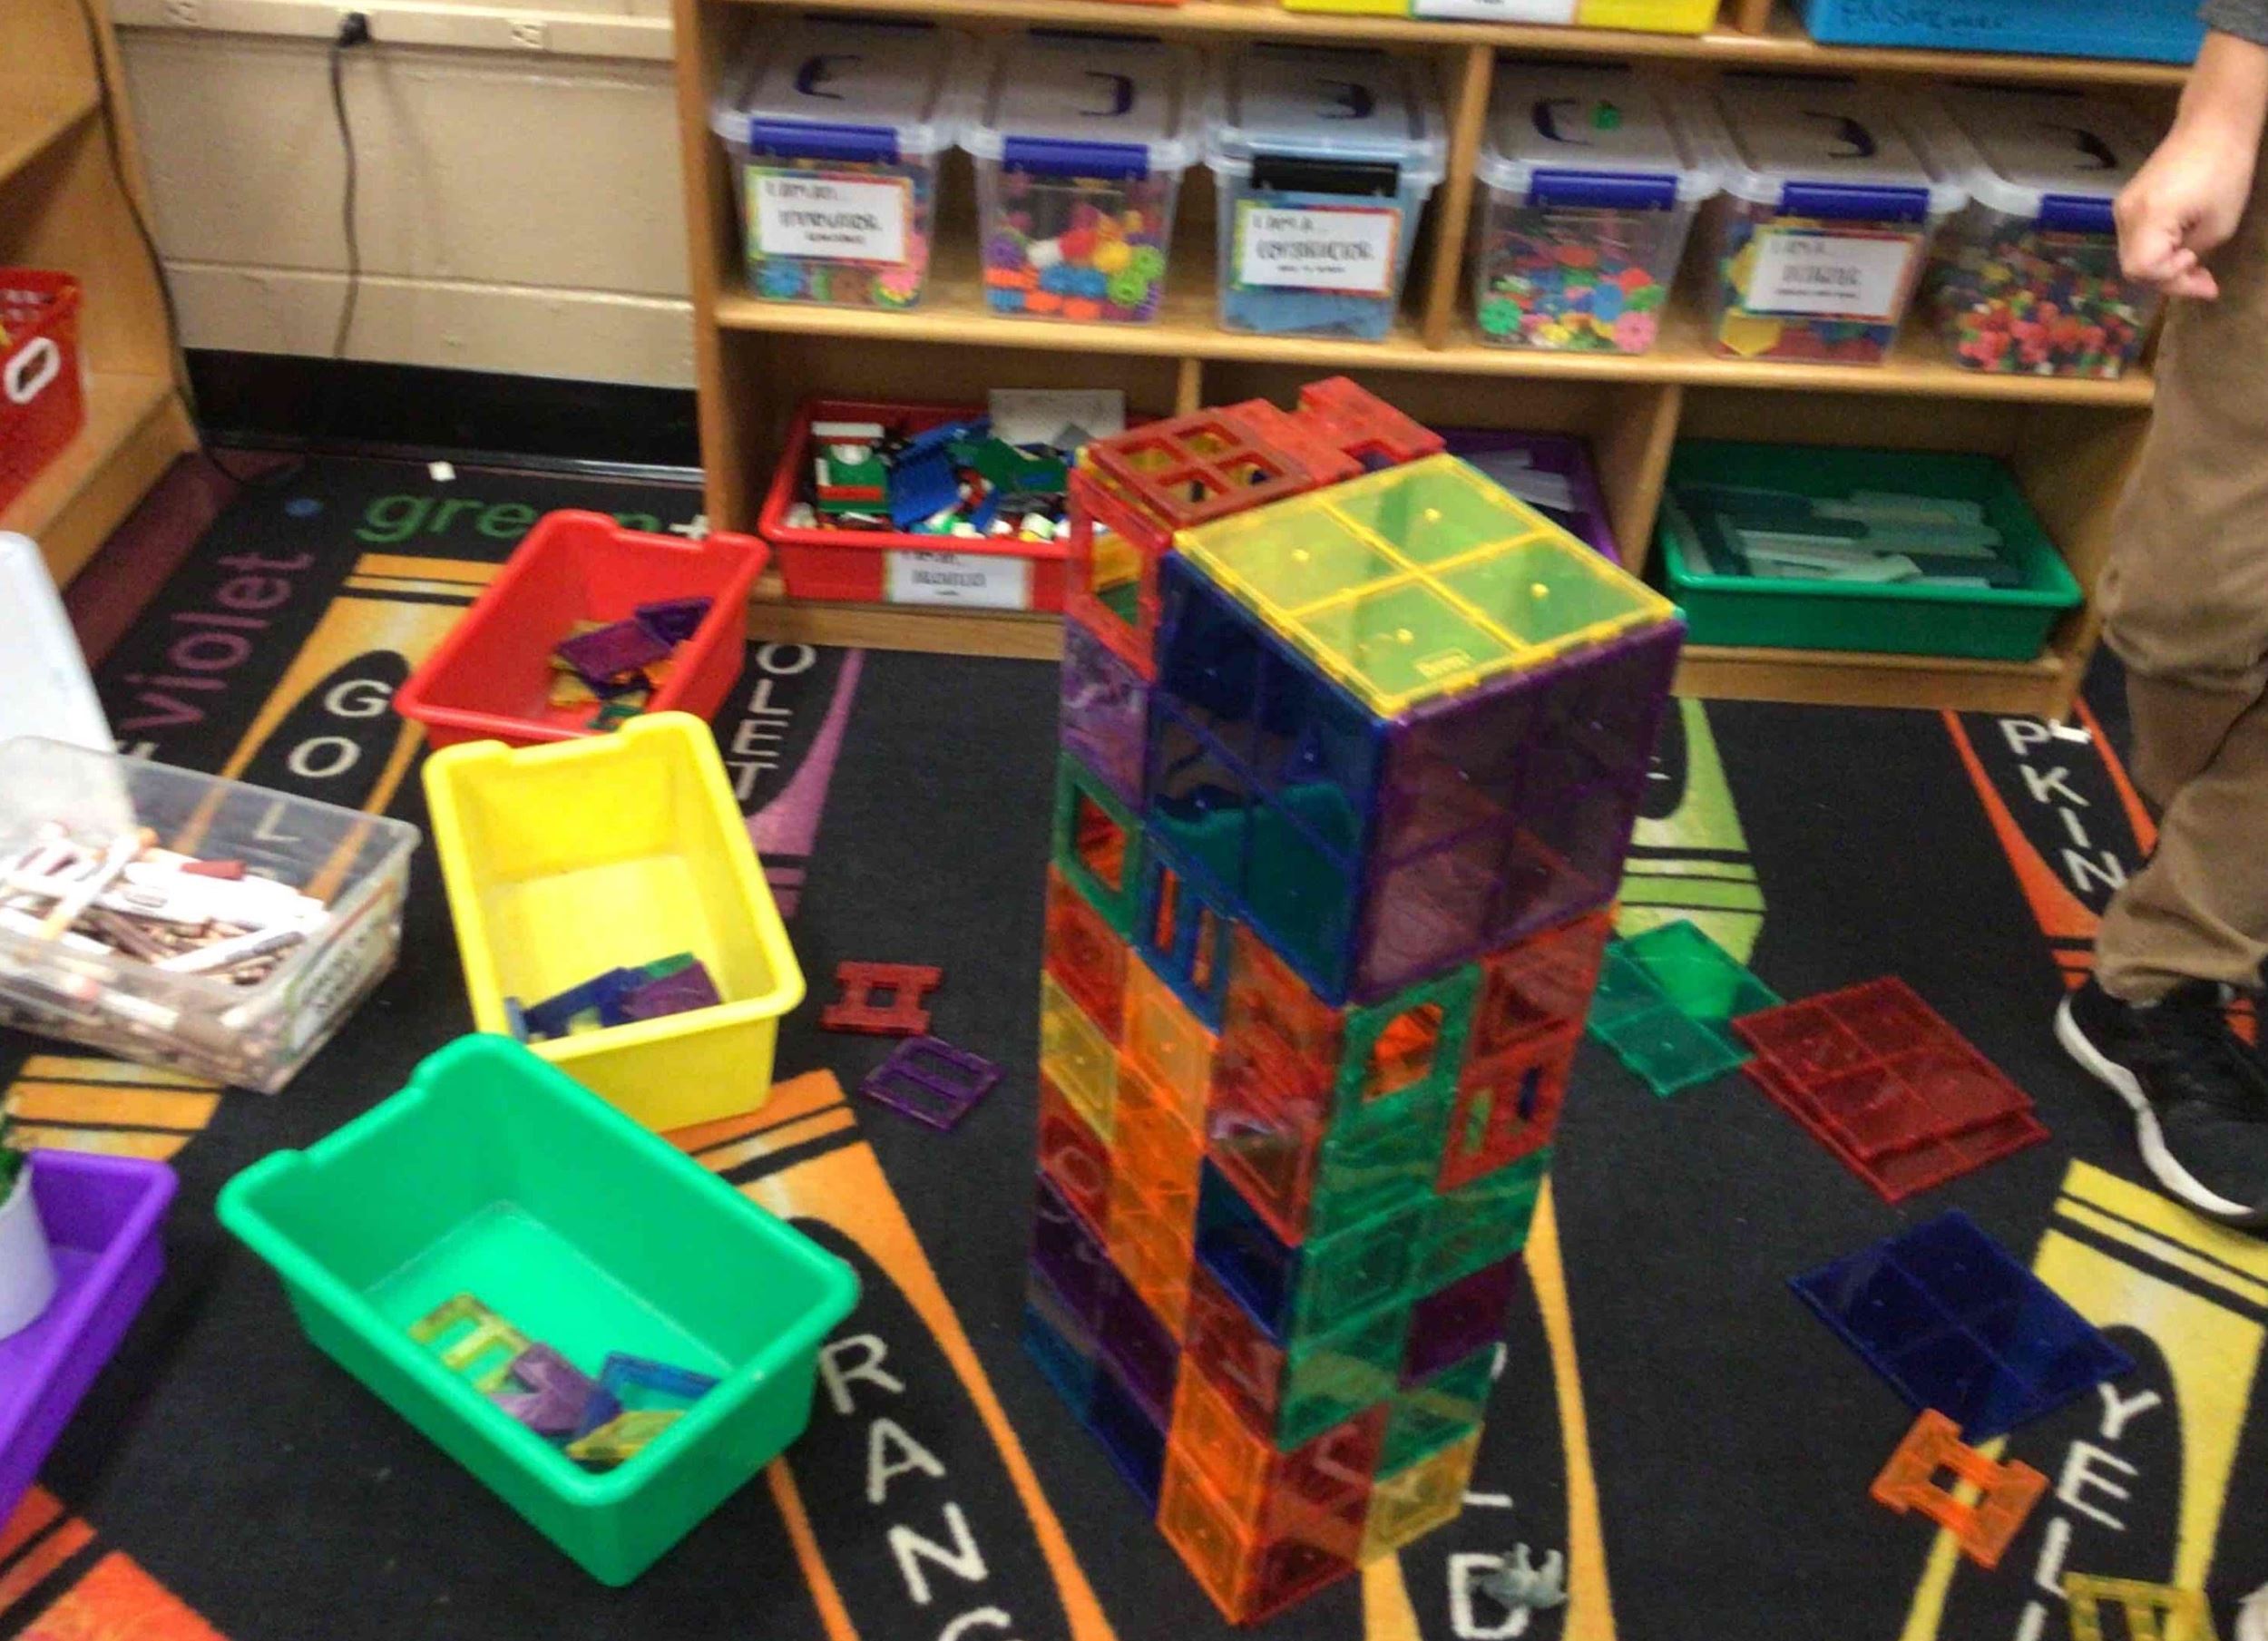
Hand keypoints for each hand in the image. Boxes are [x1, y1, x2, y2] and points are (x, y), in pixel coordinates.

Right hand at [2115, 126, 2255, 298]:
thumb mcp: (2220, 224)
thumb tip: (2184, 273)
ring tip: (2194, 265)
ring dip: (2163, 267)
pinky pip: (2136, 239)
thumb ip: (2194, 255)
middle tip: (2203, 280)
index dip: (2171, 280)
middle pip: (2133, 267)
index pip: (2142, 269)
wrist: (2213, 125)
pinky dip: (2158, 250)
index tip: (2204, 276)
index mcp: (2146, 218)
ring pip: (2133, 256)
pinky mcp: (2129, 201)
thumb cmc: (2225, 170)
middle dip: (2168, 279)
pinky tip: (2181, 248)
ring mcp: (2123, 207)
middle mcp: (2124, 215)